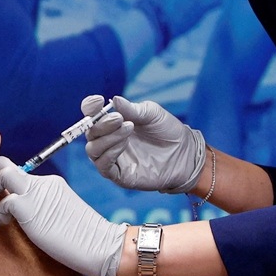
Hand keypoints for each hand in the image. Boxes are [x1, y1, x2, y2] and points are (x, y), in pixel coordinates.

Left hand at [0, 157, 126, 275]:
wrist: (102, 245)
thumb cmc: (83, 237)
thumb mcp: (61, 212)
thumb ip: (43, 205)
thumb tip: (24, 211)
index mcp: (51, 183)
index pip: (19, 171)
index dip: (6, 178)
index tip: (1, 192)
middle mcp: (43, 182)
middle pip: (6, 166)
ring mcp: (35, 193)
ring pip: (1, 176)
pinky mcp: (28, 208)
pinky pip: (4, 202)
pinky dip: (0, 211)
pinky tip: (7, 222)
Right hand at [81, 95, 203, 193]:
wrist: (185, 153)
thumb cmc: (167, 131)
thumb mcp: (151, 114)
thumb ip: (131, 109)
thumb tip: (113, 100)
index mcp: (113, 123)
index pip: (91, 115)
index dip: (90, 107)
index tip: (98, 101)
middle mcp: (108, 140)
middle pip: (90, 132)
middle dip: (101, 123)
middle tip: (120, 118)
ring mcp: (112, 158)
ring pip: (93, 149)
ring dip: (107, 137)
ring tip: (128, 128)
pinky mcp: (119, 175)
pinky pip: (103, 165)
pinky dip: (109, 152)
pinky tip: (124, 143)